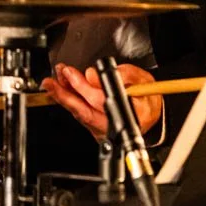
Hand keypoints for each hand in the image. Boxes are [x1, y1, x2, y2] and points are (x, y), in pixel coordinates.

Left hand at [40, 62, 161, 140]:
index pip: (104, 102)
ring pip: (80, 115)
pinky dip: (70, 101)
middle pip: (86, 112)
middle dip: (67, 94)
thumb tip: (93, 75)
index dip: (88, 88)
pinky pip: (80, 115)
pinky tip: (62, 88)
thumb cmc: (147, 98)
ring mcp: (104, 131)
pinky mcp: (96, 129)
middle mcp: (116, 127)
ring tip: (55, 80)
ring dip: (65, 96)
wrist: (151, 114)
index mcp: (133, 114)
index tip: (77, 74)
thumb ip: (122, 74)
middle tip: (56, 78)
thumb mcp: (142, 79)